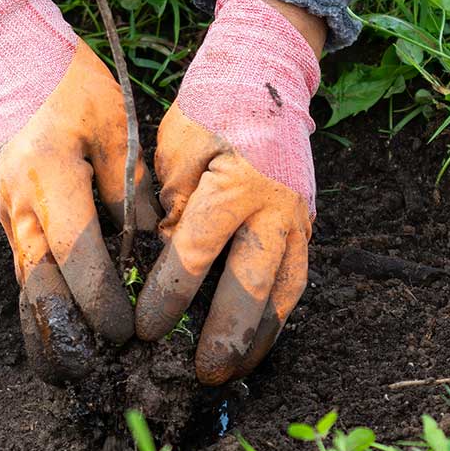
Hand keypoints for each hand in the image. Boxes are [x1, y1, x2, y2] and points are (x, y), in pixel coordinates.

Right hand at [0, 0, 154, 383]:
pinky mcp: (9, 220)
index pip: (74, 249)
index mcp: (51, 174)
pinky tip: (51, 343)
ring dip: (44, 331)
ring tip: (66, 376)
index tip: (123, 332)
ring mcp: (10, 214)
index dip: (98, 296)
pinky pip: (23, 273)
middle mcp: (22, 202)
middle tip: (93, 371)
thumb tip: (152, 246)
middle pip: (38, 281)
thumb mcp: (117, 128)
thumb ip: (131, 189)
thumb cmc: (76, 90)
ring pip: (24, 284)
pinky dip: (37, 310)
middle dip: (65, 331)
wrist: (19, 64)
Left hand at [134, 0, 320, 384]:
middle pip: (251, 288)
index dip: (167, 298)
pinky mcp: (307, 225)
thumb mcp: (174, 151)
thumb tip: (158, 256)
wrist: (266, 75)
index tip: (143, 331)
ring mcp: (299, 220)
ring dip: (260, 337)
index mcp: (233, 187)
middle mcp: (274, 210)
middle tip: (202, 374)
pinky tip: (258, 340)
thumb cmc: (209, 111)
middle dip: (225, 336)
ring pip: (284, 292)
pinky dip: (277, 313)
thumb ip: (166, 205)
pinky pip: (295, 278)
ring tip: (235, 372)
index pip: (194, 256)